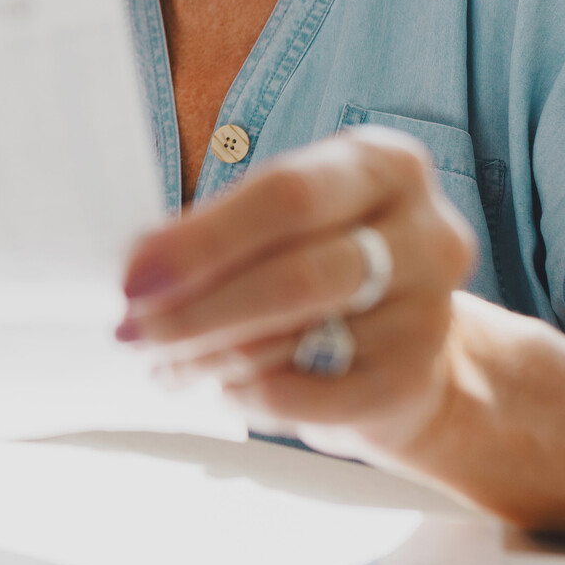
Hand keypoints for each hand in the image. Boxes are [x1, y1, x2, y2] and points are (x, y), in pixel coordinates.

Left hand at [117, 126, 479, 458]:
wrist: (413, 351)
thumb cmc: (324, 264)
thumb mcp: (287, 222)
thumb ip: (223, 232)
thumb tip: (141, 269)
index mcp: (383, 165)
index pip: (286, 196)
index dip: (203, 241)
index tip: (135, 277)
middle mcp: (426, 233)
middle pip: (295, 275)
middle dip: (197, 310)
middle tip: (133, 332)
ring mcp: (430, 313)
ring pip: (294, 342)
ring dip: (208, 358)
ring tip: (162, 362)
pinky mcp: (413, 382)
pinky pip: (306, 399)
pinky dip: (248, 396)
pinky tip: (222, 387)